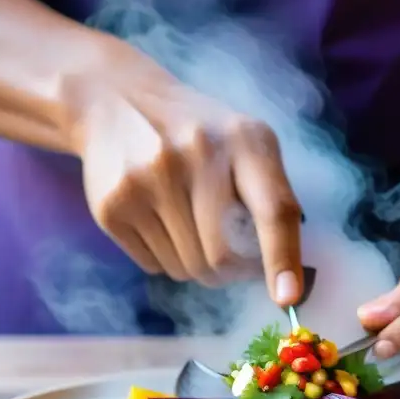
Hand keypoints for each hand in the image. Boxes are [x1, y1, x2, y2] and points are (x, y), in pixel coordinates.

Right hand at [74, 58, 302, 304]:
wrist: (114, 100)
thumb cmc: (199, 133)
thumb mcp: (244, 143)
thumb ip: (271, 197)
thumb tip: (285, 278)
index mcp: (245, 140)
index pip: (273, 209)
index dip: (282, 258)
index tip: (287, 298)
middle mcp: (196, 154)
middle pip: (222, 256)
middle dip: (228, 272)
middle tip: (225, 258)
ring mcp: (148, 179)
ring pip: (187, 268)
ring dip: (194, 265)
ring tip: (184, 223)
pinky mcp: (112, 205)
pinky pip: (153, 266)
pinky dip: (163, 258)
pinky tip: (156, 219)